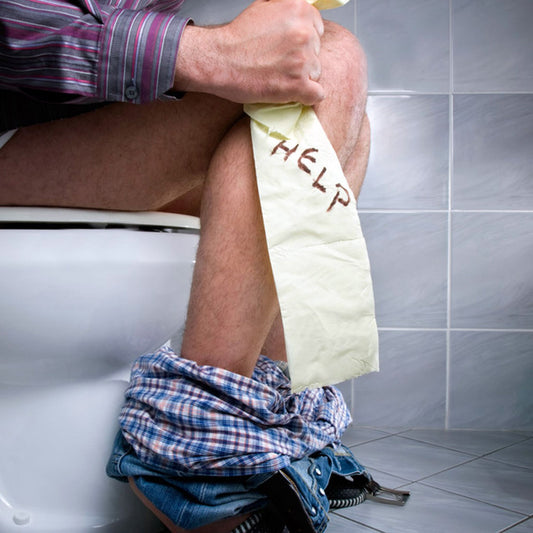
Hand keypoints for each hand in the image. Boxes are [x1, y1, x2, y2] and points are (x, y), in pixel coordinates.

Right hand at [174, 0, 324, 105]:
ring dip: (301, 78)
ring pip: (315, 73)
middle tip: (278, 64)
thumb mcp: (264, 7)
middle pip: (316, 52)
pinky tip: (292, 93)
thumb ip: (286, 10)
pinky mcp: (298, 84)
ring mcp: (303, 59)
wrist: (220, 60)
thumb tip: (299, 13)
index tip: (288, 48)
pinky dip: (306, 97)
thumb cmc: (237, 38)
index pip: (317, 29)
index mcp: (299, 10)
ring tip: (277, 76)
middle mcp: (304, 32)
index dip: (303, 41)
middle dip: (301, 60)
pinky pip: (316, 94)